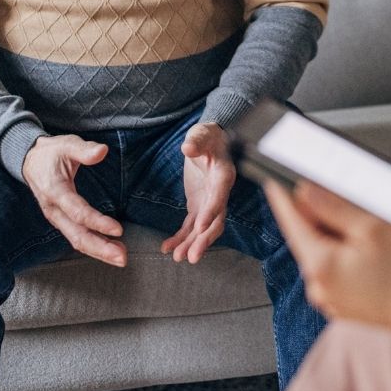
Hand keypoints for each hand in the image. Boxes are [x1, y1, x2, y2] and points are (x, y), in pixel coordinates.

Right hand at [22, 134, 125, 266]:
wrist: (29, 161)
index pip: (77, 212)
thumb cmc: (51, 153)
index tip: (118, 230)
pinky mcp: (61, 220)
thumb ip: (84, 149)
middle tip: (122, 257)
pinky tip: (110, 250)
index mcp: (55, 191)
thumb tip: (102, 151)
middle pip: (76, 235)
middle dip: (100, 248)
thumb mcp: (66, 144)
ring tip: (121, 257)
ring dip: (99, 251)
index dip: (97, 222)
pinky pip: (77, 237)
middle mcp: (54, 210)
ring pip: (76, 240)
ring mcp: (57, 218)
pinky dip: (94, 246)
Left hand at [161, 122, 235, 263]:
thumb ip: (196, 140)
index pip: (219, 196)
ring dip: (192, 243)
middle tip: (192, 257)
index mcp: (223, 174)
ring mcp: (209, 201)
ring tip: (178, 257)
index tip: (200, 227)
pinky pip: (191, 225)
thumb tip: (188, 147)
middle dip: (204, 240)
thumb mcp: (202, 134)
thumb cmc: (208, 136)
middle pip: (215, 220)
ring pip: (203, 228)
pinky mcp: (199, 204)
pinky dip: (181, 237)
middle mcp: (219, 192)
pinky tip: (167, 248)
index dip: (211, 212)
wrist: (211, 141)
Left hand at [264, 179, 390, 339]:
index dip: (283, 197)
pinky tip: (372, 250)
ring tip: (370, 229)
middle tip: (345, 198)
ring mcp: (330, 298)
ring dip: (337, 234)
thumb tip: (306, 192)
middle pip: (308, 236)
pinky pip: (336, 269)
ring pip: (323, 252)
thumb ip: (333, 208)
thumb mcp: (372, 227)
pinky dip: (346, 254)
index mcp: (319, 265)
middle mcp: (318, 286)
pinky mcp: (344, 303)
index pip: (290, 222)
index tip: (275, 180)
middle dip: (321, 215)